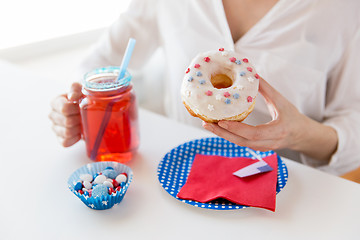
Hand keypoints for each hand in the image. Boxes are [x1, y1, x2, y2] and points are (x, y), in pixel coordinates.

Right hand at [49, 82, 82, 146]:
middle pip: (67, 122)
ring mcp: (55, 127)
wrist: (89, 109)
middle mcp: (52, 115)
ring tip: (83, 123)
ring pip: (66, 133)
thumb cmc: (83, 98)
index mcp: (56, 102)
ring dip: (78, 129)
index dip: (76, 109)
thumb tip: (72, 97)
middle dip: (79, 119)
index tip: (82, 106)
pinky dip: (75, 139)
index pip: (64, 109)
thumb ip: (76, 88)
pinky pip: (65, 142)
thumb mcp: (81, 89)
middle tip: (85, 116)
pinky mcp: (60, 138)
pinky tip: (80, 133)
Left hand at [202, 77, 337, 161]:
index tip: (221, 121)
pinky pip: (240, 142)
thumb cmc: (293, 117)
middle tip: (206, 123)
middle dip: (222, 133)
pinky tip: (218, 127)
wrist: (302, 136)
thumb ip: (267, 89)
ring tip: (207, 124)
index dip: (237, 128)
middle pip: (241, 141)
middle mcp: (269, 143)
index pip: (253, 133)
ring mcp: (262, 148)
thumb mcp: (282, 102)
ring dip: (222, 135)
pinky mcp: (257, 148)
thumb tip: (252, 74)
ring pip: (239, 143)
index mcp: (277, 131)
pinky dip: (228, 135)